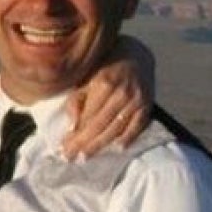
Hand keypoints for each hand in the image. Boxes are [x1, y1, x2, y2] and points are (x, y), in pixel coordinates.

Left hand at [62, 35, 153, 158]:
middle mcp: (122, 93)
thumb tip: (72, 124)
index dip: (75, 134)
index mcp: (103, 84)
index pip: (87, 116)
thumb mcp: (86, 76)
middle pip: (100, 126)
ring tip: (86, 156)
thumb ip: (78, 99)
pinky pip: (137, 126)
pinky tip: (116, 149)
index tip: (63, 146)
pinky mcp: (148, 105)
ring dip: (101, 145)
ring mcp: (137, 100)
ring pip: (116, 129)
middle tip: (70, 157)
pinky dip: (128, 138)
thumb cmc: (104, 66)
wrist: (136, 55)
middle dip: (84, 144)